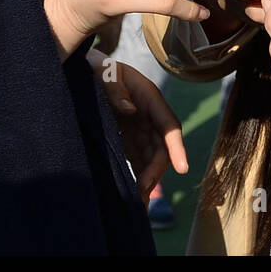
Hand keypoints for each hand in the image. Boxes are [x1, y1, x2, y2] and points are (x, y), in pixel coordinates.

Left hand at [88, 49, 187, 202]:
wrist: (87, 70)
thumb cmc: (99, 68)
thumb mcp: (105, 71)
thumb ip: (114, 87)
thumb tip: (129, 110)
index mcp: (149, 98)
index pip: (169, 125)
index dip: (177, 148)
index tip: (182, 168)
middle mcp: (150, 116)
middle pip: (161, 148)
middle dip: (156, 171)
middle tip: (143, 191)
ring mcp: (140, 129)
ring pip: (151, 158)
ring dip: (148, 179)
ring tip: (138, 203)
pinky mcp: (129, 138)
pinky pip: (137, 160)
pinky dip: (137, 176)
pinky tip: (132, 194)